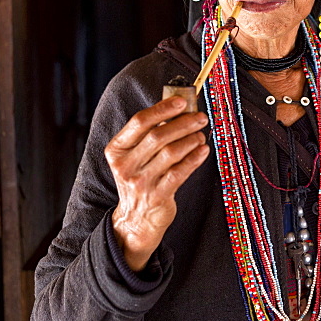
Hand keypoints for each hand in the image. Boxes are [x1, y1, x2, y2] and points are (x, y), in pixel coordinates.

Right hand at [106, 97, 209, 270]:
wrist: (136, 219)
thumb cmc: (140, 179)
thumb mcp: (135, 156)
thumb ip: (150, 134)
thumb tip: (178, 107)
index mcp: (117, 150)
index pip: (139, 122)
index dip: (162, 109)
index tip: (182, 101)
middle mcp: (126, 166)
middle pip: (157, 136)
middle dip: (183, 123)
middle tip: (200, 117)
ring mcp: (141, 182)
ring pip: (171, 153)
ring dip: (191, 140)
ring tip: (201, 135)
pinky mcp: (157, 196)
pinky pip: (180, 172)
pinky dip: (194, 158)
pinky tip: (204, 150)